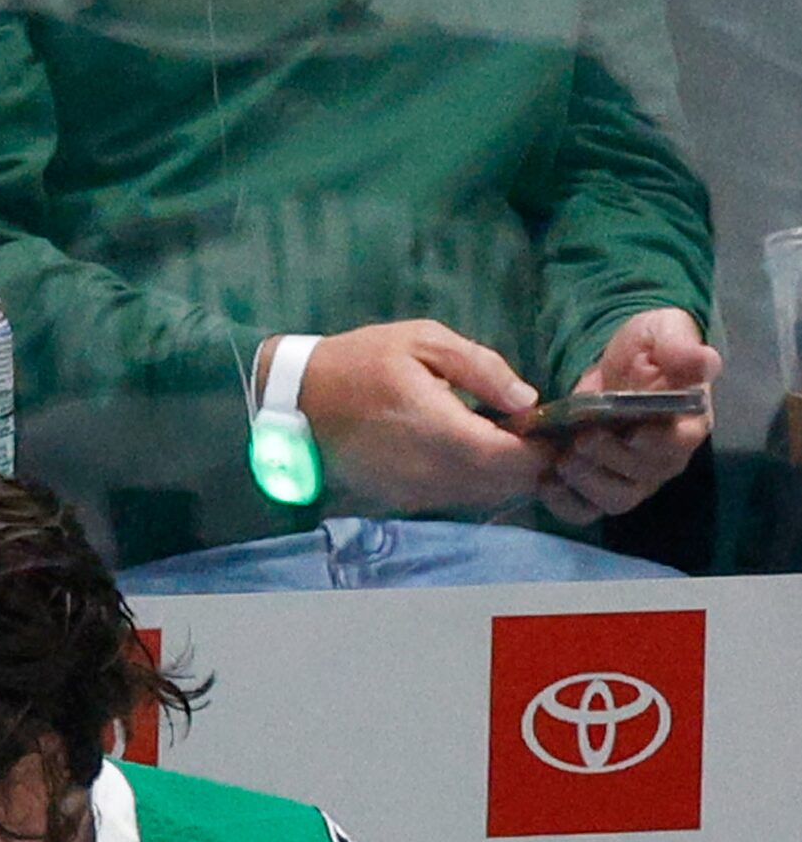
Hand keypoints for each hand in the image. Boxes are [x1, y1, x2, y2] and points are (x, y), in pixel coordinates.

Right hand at [298, 320, 553, 511]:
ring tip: (495, 437)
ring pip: (487, 496)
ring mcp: (420, 493)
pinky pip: (457, 498)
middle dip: (528, 461)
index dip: (545, 447)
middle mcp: (439, 474)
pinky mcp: (405, 500)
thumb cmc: (361, 362)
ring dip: (501, 473)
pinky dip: (472, 479)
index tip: (545, 424)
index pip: (522, 460)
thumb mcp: (422, 340)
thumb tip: (527, 399)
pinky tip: (461, 450)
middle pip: (510, 485)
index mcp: (448, 433)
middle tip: (523, 428)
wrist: (295, 400)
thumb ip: (482, 367)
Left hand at [547, 308, 718, 523]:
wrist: (616, 365)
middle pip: (642, 477)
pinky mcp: (599, 484)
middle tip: (582, 439)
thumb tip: (704, 360)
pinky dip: (564, 503)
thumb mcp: (663, 333)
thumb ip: (680, 347)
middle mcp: (663, 458)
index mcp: (686, 423)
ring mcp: (632, 477)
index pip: (677, 444)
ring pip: (614, 500)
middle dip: (609, 460)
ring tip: (563, 457)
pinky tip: (546, 482)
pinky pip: (584, 510)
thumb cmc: (647, 349)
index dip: (655, 444)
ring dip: (586, 483)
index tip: (633, 434)